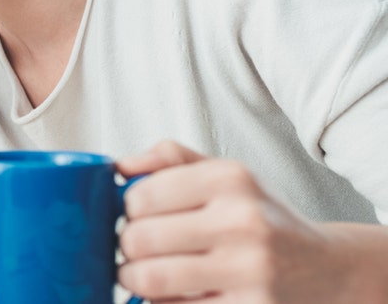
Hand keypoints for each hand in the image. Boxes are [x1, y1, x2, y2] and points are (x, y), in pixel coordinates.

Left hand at [116, 141, 353, 302]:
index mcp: (231, 179)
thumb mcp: (226, 175)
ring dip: (133, 279)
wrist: (328, 269)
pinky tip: (172, 295)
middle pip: (140, 238)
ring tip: (139, 274)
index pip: (141, 195)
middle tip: (133, 249)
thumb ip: (171, 160)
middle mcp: (243, 221)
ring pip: (151, 278)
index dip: (127, 210)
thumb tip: (120, 167)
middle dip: (125, 247)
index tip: (135, 217)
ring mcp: (250, 270)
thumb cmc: (262, 219)